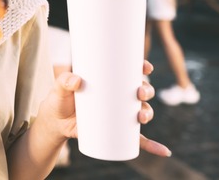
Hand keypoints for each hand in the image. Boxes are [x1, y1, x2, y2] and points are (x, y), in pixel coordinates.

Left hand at [43, 61, 170, 156]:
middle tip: (140, 93)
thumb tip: (76, 80)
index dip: (142, 67)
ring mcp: (119, 114)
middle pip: (140, 90)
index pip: (130, 71)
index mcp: (110, 80)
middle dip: (147, 90)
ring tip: (142, 116)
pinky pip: (138, 138)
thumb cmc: (60, 99)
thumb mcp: (59, 88)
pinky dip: (152, 145)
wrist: (56, 122)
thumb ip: (64, 81)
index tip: (145, 67)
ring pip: (141, 110)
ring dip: (148, 112)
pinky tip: (163, 150)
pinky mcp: (117, 131)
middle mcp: (119, 95)